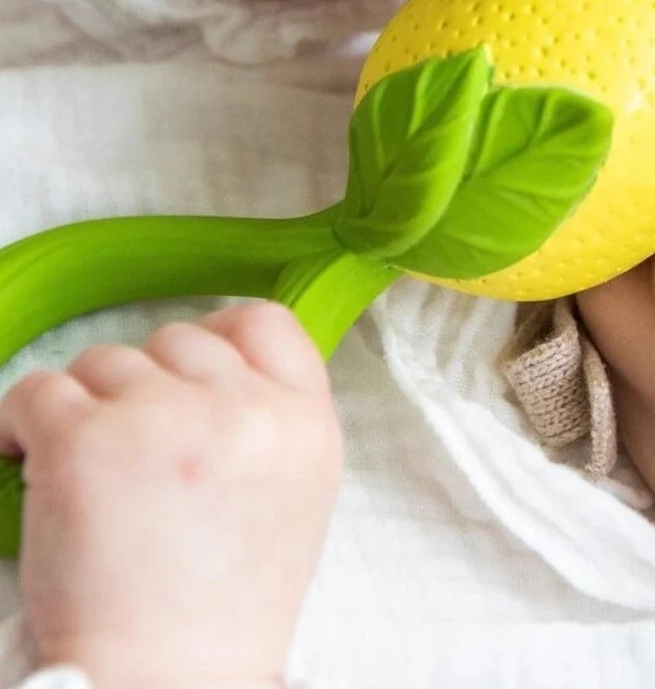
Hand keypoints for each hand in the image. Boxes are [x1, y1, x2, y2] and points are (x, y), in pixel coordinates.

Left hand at [0, 303, 341, 688]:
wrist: (169, 684)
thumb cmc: (223, 609)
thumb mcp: (296, 495)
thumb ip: (270, 420)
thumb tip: (210, 369)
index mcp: (305, 422)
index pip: (262, 322)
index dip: (216, 337)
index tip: (181, 376)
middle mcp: (242, 408)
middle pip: (178, 338)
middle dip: (144, 385)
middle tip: (126, 450)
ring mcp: (163, 417)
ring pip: (105, 360)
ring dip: (84, 405)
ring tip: (78, 471)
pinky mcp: (85, 441)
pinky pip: (37, 391)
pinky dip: (19, 422)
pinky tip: (23, 461)